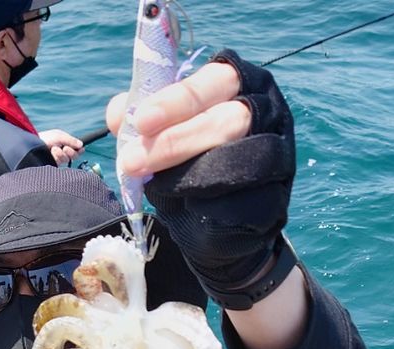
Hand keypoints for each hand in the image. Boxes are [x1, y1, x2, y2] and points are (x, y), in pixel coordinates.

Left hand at [39, 129, 83, 165]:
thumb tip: (81, 145)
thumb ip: (70, 140)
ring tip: (53, 149)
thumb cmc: (45, 138)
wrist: (32, 144)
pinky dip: (56, 157)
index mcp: (66, 144)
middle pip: (75, 156)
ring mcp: (58, 159)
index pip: (78, 149)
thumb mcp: (59, 136)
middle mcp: (63, 152)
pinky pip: (59, 163)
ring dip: (61, 153)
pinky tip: (51, 153)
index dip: (80, 150)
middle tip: (65, 148)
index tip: (79, 149)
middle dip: (71, 152)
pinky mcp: (53, 164)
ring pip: (66, 159)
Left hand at [106, 51, 296, 310]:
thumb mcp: (162, 137)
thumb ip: (142, 121)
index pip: (215, 80)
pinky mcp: (274, 196)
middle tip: (130, 160)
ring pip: (235, 159)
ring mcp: (277, 154)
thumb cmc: (190, 166)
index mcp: (240, 84)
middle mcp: (266, 111)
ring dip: (183, 174)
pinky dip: (204, 205)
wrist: (217, 224)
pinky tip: (180, 206)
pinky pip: (239, 200)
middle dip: (174, 141)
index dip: (178, 99)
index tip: (141, 120)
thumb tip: (116, 111)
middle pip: (227, 120)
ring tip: (146, 184)